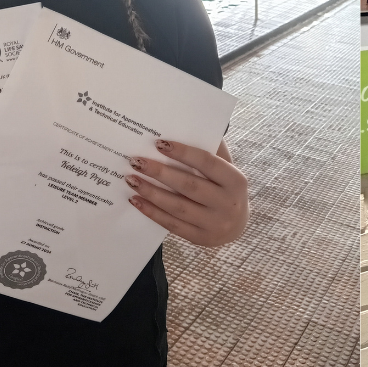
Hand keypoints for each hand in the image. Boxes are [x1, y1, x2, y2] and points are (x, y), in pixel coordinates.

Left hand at [126, 139, 248, 247]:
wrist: (236, 227)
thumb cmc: (226, 190)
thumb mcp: (227, 171)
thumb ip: (213, 152)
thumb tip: (189, 128)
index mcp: (236, 181)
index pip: (207, 163)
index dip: (183, 153)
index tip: (159, 143)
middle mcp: (228, 203)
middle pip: (189, 185)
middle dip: (160, 173)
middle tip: (136, 161)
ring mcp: (214, 223)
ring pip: (177, 206)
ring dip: (151, 192)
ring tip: (131, 179)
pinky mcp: (200, 238)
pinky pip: (171, 224)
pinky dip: (152, 211)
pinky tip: (136, 200)